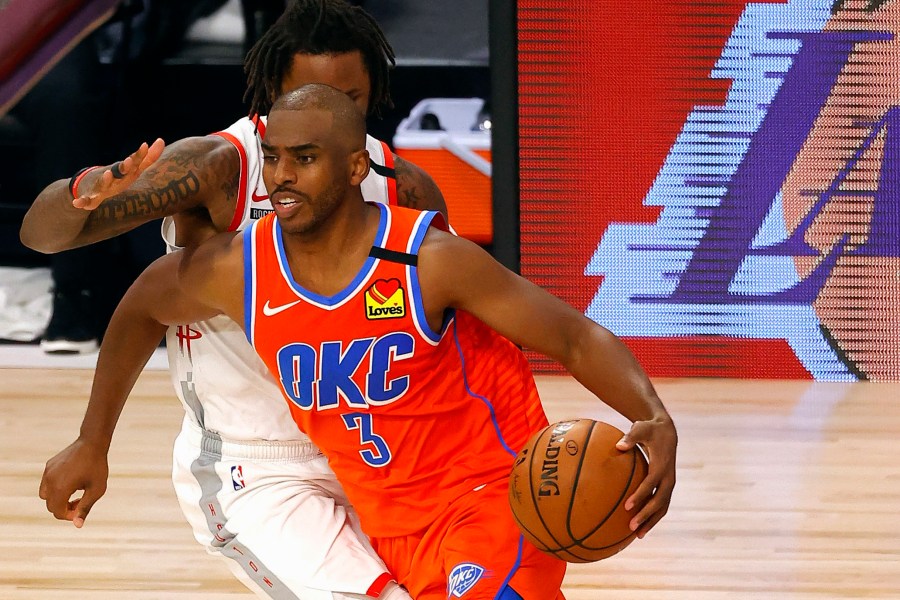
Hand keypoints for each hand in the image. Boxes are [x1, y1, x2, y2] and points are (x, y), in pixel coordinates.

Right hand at [38, 438, 109, 527]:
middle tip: (80, 500)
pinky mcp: (49, 465)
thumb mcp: (96, 490)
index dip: (69, 515)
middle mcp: (50, 481)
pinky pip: (47, 482)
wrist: (92, 443)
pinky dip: (55, 487)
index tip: (81, 508)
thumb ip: (85, 508)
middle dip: (63, 507)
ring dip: (57, 498)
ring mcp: (47, 472)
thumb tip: (77, 525)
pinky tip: (72, 480)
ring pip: (45, 495)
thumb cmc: (97, 467)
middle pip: (50, 505)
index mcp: (60, 488)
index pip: (57, 512)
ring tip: (74, 492)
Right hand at [72, 138, 164, 209]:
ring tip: (108, 175)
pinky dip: (81, 201)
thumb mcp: (134, 169)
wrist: (89, 185)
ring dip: (106, 179)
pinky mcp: (90, 197)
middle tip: (130, 161)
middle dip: (124, 166)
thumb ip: (148, 158)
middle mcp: (112, 176)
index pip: (133, 162)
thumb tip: (161, 140)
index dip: (139, 155)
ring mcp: (100, 186)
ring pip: (103, 183)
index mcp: (123, 171)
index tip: (145, 145)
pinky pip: (85, 200)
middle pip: (119, 171)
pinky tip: (77, 203)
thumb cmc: (118, 178)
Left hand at [616, 415, 676, 537]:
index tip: (627, 505)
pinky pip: (661, 506)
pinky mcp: (667, 487)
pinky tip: (641, 528)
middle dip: (646, 514)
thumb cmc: (649, 430)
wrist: (667, 432)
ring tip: (638, 535)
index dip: (641, 494)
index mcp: (662, 465)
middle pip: (660, 500)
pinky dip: (653, 517)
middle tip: (631, 525)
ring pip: (662, 507)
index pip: (651, 483)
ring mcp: (669, 484)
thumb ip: (630, 438)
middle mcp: (668, 477)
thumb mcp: (640, 428)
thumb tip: (618, 446)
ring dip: (651, 521)